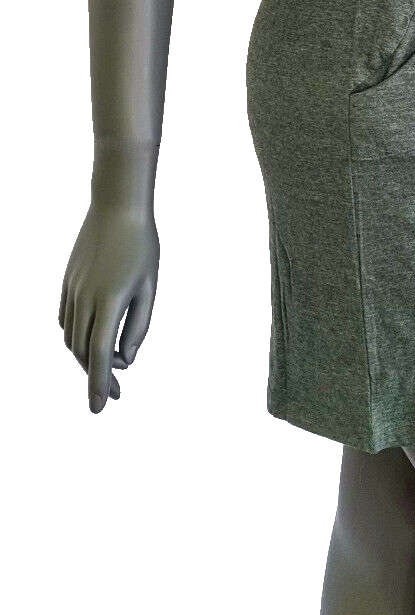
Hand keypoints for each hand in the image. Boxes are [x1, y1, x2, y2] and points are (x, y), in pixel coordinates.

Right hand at [59, 201, 158, 411]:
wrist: (118, 206)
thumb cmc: (142, 246)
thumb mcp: (150, 286)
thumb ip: (140, 326)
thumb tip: (126, 360)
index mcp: (111, 299)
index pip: (100, 354)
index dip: (99, 384)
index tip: (99, 408)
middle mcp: (86, 297)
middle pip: (83, 351)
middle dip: (96, 377)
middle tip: (113, 394)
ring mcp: (72, 289)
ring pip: (71, 338)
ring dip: (85, 359)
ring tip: (106, 367)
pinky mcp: (67, 282)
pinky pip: (65, 320)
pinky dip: (75, 338)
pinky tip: (89, 342)